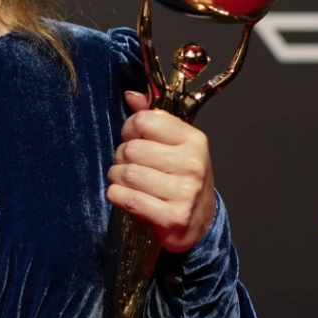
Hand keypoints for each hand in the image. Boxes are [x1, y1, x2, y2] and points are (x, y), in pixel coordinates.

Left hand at [107, 91, 216, 252]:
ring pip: (127, 174)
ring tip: (125, 182)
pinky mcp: (173, 217)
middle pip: (131, 150)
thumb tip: (130, 96)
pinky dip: (117, 196)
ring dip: (116, 178)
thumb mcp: (175, 145)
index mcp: (193, 139)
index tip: (132, 139)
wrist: (200, 222)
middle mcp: (192, 164)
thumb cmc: (182, 179)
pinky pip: (128, 198)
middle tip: (128, 165)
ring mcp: (185, 192)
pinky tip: (124, 197)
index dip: (130, 129)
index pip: (144, 120)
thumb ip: (152, 118)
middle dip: (121, 158)